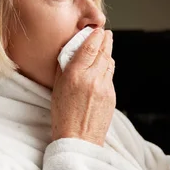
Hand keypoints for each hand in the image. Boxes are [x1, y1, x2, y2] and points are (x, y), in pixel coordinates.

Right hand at [51, 28, 115, 145]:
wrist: (78, 139)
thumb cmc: (62, 116)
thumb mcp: (57, 88)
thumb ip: (64, 68)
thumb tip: (70, 52)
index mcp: (75, 75)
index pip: (90, 47)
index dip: (95, 36)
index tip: (97, 30)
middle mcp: (92, 78)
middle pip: (103, 52)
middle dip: (106, 41)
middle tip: (106, 33)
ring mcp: (104, 87)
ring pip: (109, 63)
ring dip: (108, 53)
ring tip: (106, 47)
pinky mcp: (112, 96)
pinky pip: (110, 77)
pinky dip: (108, 69)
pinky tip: (104, 67)